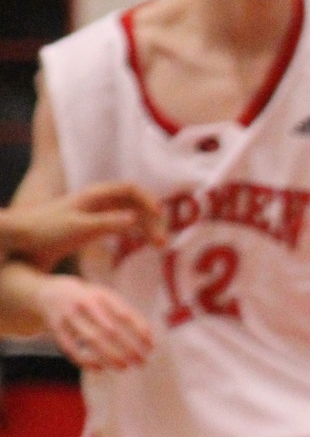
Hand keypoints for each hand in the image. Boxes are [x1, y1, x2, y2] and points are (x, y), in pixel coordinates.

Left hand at [4, 184, 163, 267]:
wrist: (19, 239)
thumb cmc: (46, 231)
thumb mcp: (79, 228)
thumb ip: (107, 223)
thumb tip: (135, 218)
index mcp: (95, 196)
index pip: (131, 189)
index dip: (150, 200)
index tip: (161, 217)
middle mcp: (98, 201)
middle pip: (135, 203)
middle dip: (153, 219)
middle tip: (164, 243)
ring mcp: (95, 213)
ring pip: (130, 215)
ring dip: (146, 228)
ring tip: (158, 247)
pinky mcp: (92, 226)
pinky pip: (121, 226)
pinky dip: (135, 234)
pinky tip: (142, 246)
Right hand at [37, 274, 153, 369]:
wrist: (50, 292)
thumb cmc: (90, 300)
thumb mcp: (107, 298)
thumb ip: (127, 314)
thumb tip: (150, 338)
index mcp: (101, 295)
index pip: (125, 315)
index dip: (139, 331)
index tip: (151, 347)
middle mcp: (84, 303)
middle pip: (109, 329)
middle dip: (127, 348)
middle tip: (141, 362)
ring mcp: (68, 315)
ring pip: (91, 339)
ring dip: (109, 356)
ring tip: (124, 368)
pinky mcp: (55, 328)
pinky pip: (70, 347)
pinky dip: (85, 360)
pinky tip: (99, 369)